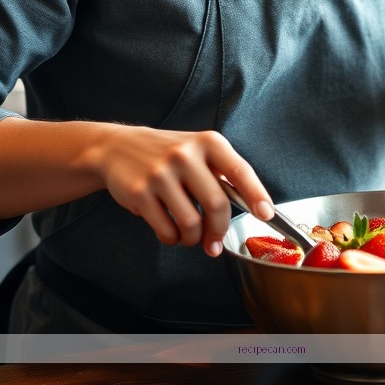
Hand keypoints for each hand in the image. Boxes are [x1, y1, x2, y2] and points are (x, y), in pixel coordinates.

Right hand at [96, 124, 272, 256]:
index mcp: (207, 142)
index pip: (239, 171)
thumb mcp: (198, 151)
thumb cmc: (166, 154)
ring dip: (193, 239)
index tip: (266, 214)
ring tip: (188, 234)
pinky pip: (167, 231)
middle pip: (217, 204)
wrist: (117, 148)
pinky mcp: (140, 192)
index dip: (256, 195)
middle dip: (219, 230)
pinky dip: (172, 238)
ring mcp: (161, 173)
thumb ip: (222, 177)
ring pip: (191, 223)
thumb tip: (249, 211)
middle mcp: (185, 154)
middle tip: (215, 241)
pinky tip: (169, 229)